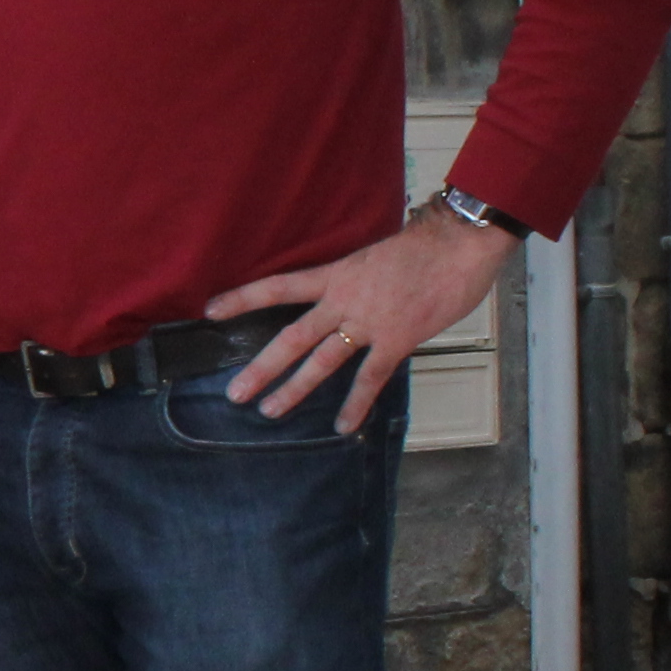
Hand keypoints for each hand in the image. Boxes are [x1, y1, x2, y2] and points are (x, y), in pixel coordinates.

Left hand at [208, 204, 518, 429]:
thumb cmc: (425, 246)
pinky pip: (371, 377)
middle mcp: (344, 300)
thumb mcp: (375, 257)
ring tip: (269, 411)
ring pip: (322, 361)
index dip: (243, 298)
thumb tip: (347, 304)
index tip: (211, 311)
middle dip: (261, 366)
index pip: (279, 286)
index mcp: (336, 274)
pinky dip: (357, 404)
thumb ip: (357, 283)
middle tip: (234, 392)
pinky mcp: (397, 339)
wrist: (459, 243)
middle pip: (292, 336)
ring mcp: (368, 322)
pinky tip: (344, 426)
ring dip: (295, 389)